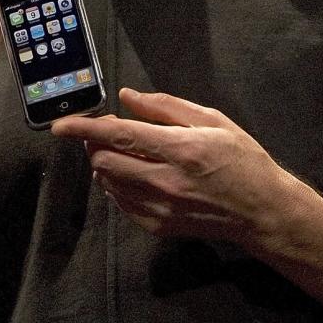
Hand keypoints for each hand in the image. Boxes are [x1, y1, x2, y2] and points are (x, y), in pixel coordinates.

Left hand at [51, 88, 296, 246]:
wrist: (262, 212)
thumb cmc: (242, 159)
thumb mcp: (212, 120)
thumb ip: (166, 107)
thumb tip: (127, 97)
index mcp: (179, 149)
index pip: (117, 135)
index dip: (83, 127)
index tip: (60, 125)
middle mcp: (165, 181)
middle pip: (103, 161)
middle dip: (95, 143)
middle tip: (109, 131)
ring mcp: (159, 208)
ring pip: (108, 182)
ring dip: (106, 163)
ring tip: (127, 151)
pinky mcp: (158, 226)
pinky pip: (120, 202)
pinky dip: (118, 184)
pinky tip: (137, 173)